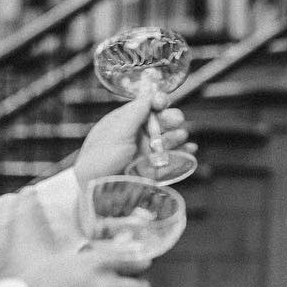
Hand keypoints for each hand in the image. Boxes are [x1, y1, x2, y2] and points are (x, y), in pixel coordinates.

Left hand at [73, 93, 195, 186]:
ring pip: (168, 139)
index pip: (145, 107)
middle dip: (170, 118)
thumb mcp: (117, 130)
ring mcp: (145, 153)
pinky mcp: (153, 169)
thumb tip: (150, 96)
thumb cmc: (100, 157)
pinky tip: (191, 149)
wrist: (96, 190)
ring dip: (177, 135)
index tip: (162, 102)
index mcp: (124, 122)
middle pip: (160, 121)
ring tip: (181, 136)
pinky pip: (171, 160)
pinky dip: (183, 154)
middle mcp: (136, 135)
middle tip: (176, 120)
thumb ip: (135, 113)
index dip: (156, 102)